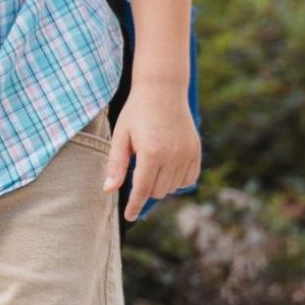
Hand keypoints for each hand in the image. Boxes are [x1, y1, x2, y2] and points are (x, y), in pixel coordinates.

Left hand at [102, 86, 201, 221]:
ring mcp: (187, 154)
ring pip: (172, 188)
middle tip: (137, 166)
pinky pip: (189, 179)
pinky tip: (167, 167)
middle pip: (157, 191)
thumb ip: (116, 164)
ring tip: (151, 162)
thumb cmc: (137, 111)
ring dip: (160, 183)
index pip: (142, 190)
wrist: (163, 89)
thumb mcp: (121, 135)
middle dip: (145, 187)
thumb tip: (108, 190)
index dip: (134, 206)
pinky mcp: (196, 152)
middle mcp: (172, 157)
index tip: (129, 216)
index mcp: (151, 153)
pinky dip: (177, 180)